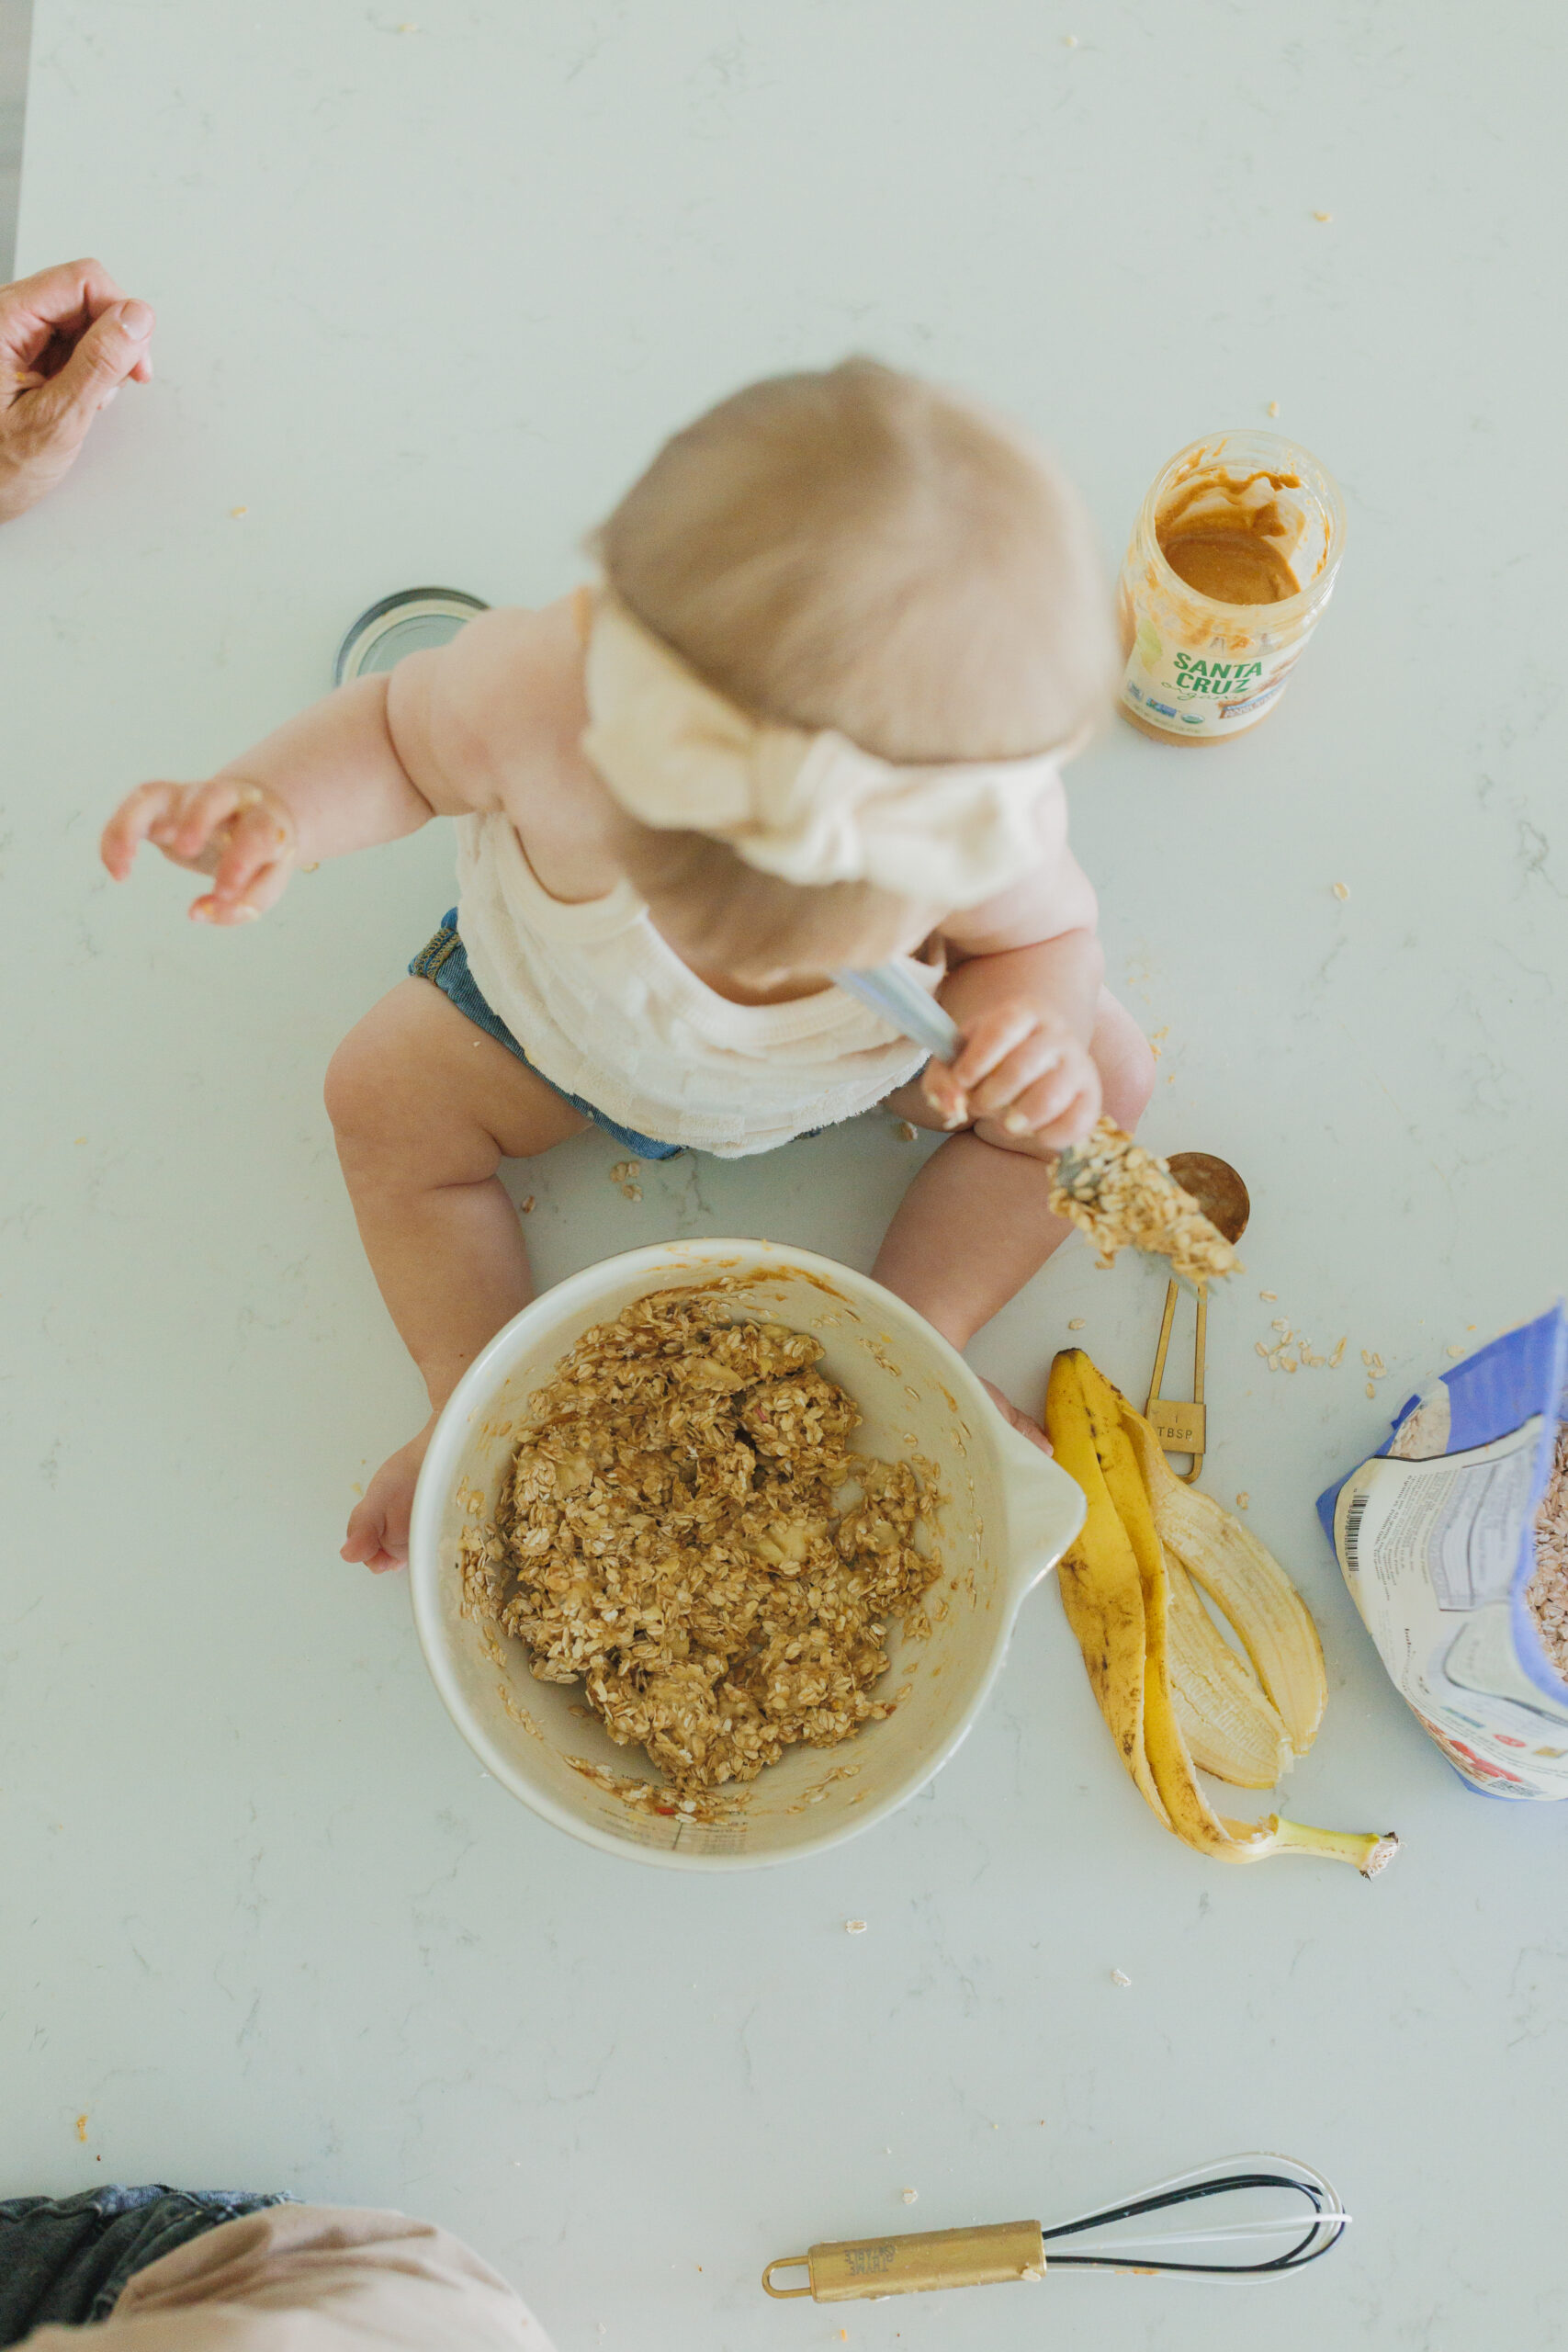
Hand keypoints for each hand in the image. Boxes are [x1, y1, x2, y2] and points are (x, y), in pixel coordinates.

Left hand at [0, 260, 153, 522]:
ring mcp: (12, 333)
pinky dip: (85, 371)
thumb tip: (137, 319)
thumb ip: (98, 364)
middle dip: (113, 341)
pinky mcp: (21, 350)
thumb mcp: (55, 419)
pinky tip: (74, 400)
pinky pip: (68, 343)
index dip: (121, 315)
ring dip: (99, 360)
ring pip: (80, 319)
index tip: (137, 359)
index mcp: (1, 320)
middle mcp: (4, 316)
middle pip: (83, 295)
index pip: (82, 281)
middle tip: (110, 389)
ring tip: (84, 402)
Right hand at [101, 777, 298, 923]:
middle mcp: (226, 800)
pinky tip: (116, 868)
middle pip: (212, 796)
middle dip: (197, 820)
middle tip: (186, 850)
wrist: (247, 817)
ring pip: (157, 794)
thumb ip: (242, 904)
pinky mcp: (160, 801)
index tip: (224, 892)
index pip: (258, 833)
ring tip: (125, 863)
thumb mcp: (264, 883)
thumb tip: (199, 913)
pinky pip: (131, 807)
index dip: (242, 861)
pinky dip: (116, 834)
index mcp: (263, 820)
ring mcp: (188, 797)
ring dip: (135, 823)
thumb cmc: (259, 857)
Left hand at [922, 997, 1101, 1152]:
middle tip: (977, 1107)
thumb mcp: (960, 1059)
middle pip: (1023, 1064)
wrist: (1035, 1068)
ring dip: (1020, 1117)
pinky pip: (1077, 1122)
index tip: (962, 1080)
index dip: (978, 1058)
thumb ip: (942, 1080)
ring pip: (1052, 1095)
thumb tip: (950, 1106)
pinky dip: (1050, 1136)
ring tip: (1006, 1125)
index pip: (1002, 1028)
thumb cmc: (991, 1063)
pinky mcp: (1090, 1098)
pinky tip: (1033, 1135)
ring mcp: (1078, 1065)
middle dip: (991, 1095)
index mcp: (1022, 1013)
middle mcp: (1056, 1033)